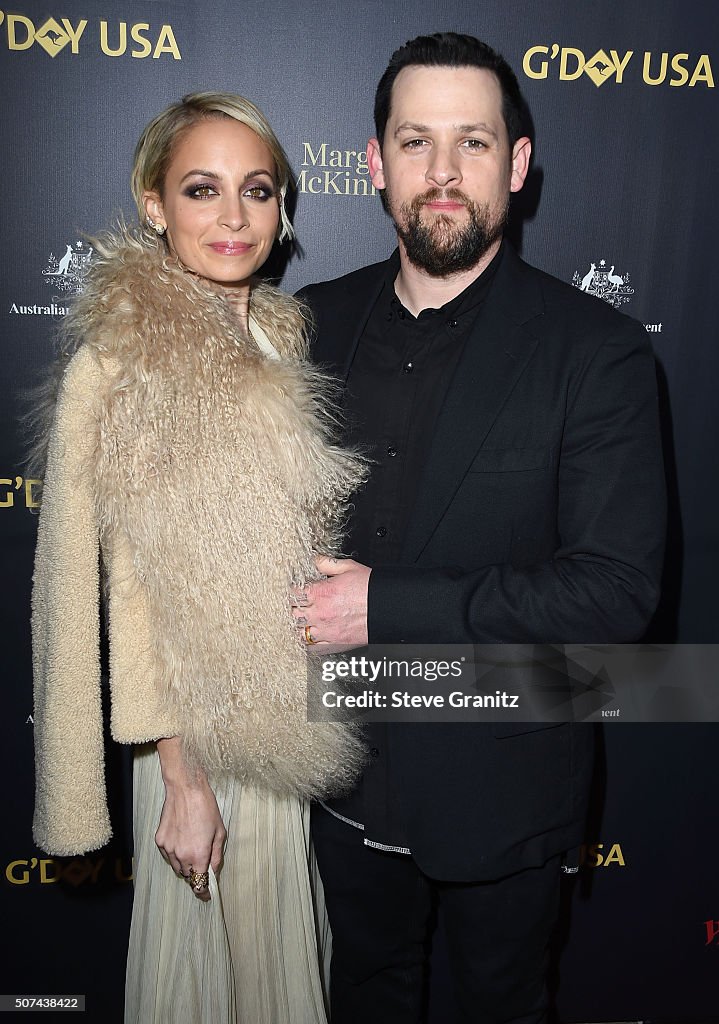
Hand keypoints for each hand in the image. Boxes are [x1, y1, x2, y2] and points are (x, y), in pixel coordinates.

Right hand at [154, 737, 226, 901]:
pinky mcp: (160, 840)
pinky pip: (168, 855)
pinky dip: (175, 853)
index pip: (199, 884)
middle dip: (196, 874)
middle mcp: (181, 856)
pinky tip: (182, 839)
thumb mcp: (220, 832)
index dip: (203, 893)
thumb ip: (217, 856)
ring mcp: (168, 849)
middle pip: (188, 876)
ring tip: (192, 847)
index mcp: (198, 856)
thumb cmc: (206, 808)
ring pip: (177, 867)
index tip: (207, 895)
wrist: (186, 790)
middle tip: (202, 863)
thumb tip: (214, 872)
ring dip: (185, 864)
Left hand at [291, 555, 370, 650]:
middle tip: (300, 604)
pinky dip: (309, 643)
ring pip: (299, 632)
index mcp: (321, 593)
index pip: (294, 593)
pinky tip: (311, 636)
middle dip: (295, 607)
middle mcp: (320, 613)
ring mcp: (326, 631)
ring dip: (300, 625)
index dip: (294, 591)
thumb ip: (327, 564)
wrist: (388, 609)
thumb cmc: (372, 589)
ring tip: (305, 620)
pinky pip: (312, 648)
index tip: (297, 590)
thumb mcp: (349, 568)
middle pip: (293, 613)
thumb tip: (316, 560)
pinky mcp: (334, 644)